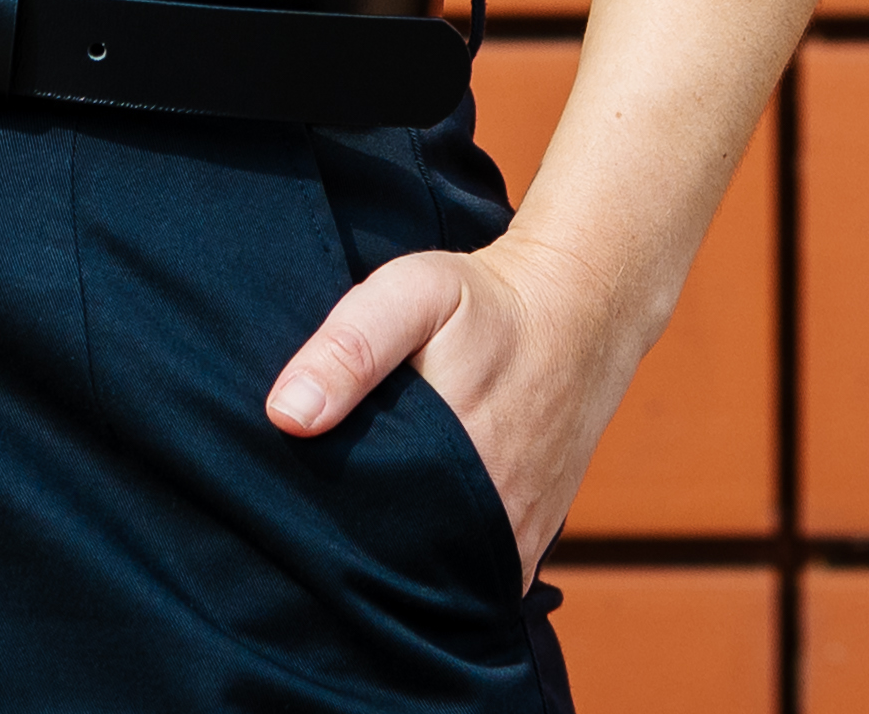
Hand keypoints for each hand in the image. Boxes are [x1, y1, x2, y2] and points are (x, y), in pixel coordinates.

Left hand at [264, 232, 621, 569]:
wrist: (581, 312)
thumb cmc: (487, 303)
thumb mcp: (412, 294)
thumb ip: (351, 349)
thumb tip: (286, 415)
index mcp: (452, 465)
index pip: (360, 529)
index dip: (319, 517)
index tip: (291, 493)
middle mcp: (490, 518)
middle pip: (396, 559)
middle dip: (355, 540)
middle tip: (319, 503)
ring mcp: (516, 538)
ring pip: (436, 571)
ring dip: (399, 554)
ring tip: (362, 512)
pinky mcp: (531, 542)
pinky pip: (473, 573)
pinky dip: (440, 559)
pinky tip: (412, 523)